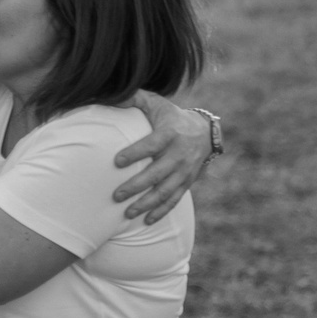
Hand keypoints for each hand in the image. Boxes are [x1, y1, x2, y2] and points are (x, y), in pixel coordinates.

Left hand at [113, 91, 214, 221]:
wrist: (204, 132)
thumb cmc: (170, 117)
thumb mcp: (156, 103)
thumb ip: (134, 99)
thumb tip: (112, 96)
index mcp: (170, 133)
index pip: (152, 145)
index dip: (135, 153)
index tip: (116, 161)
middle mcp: (179, 154)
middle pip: (157, 173)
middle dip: (137, 185)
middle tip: (116, 195)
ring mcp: (185, 171)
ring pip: (165, 190)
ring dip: (147, 203)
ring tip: (127, 213)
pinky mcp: (187, 182)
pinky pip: (175, 200)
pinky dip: (161, 211)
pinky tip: (146, 221)